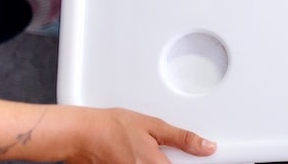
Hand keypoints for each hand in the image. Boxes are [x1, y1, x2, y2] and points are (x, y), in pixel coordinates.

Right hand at [64, 107, 215, 163]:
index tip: (189, 158)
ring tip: (140, 151)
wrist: (80, 133)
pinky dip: (138, 162)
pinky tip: (131, 155)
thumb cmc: (111, 127)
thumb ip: (182, 139)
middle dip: (165, 161)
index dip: (188, 162)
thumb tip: (207, 147)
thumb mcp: (154, 126)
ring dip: (152, 162)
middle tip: (154, 150)